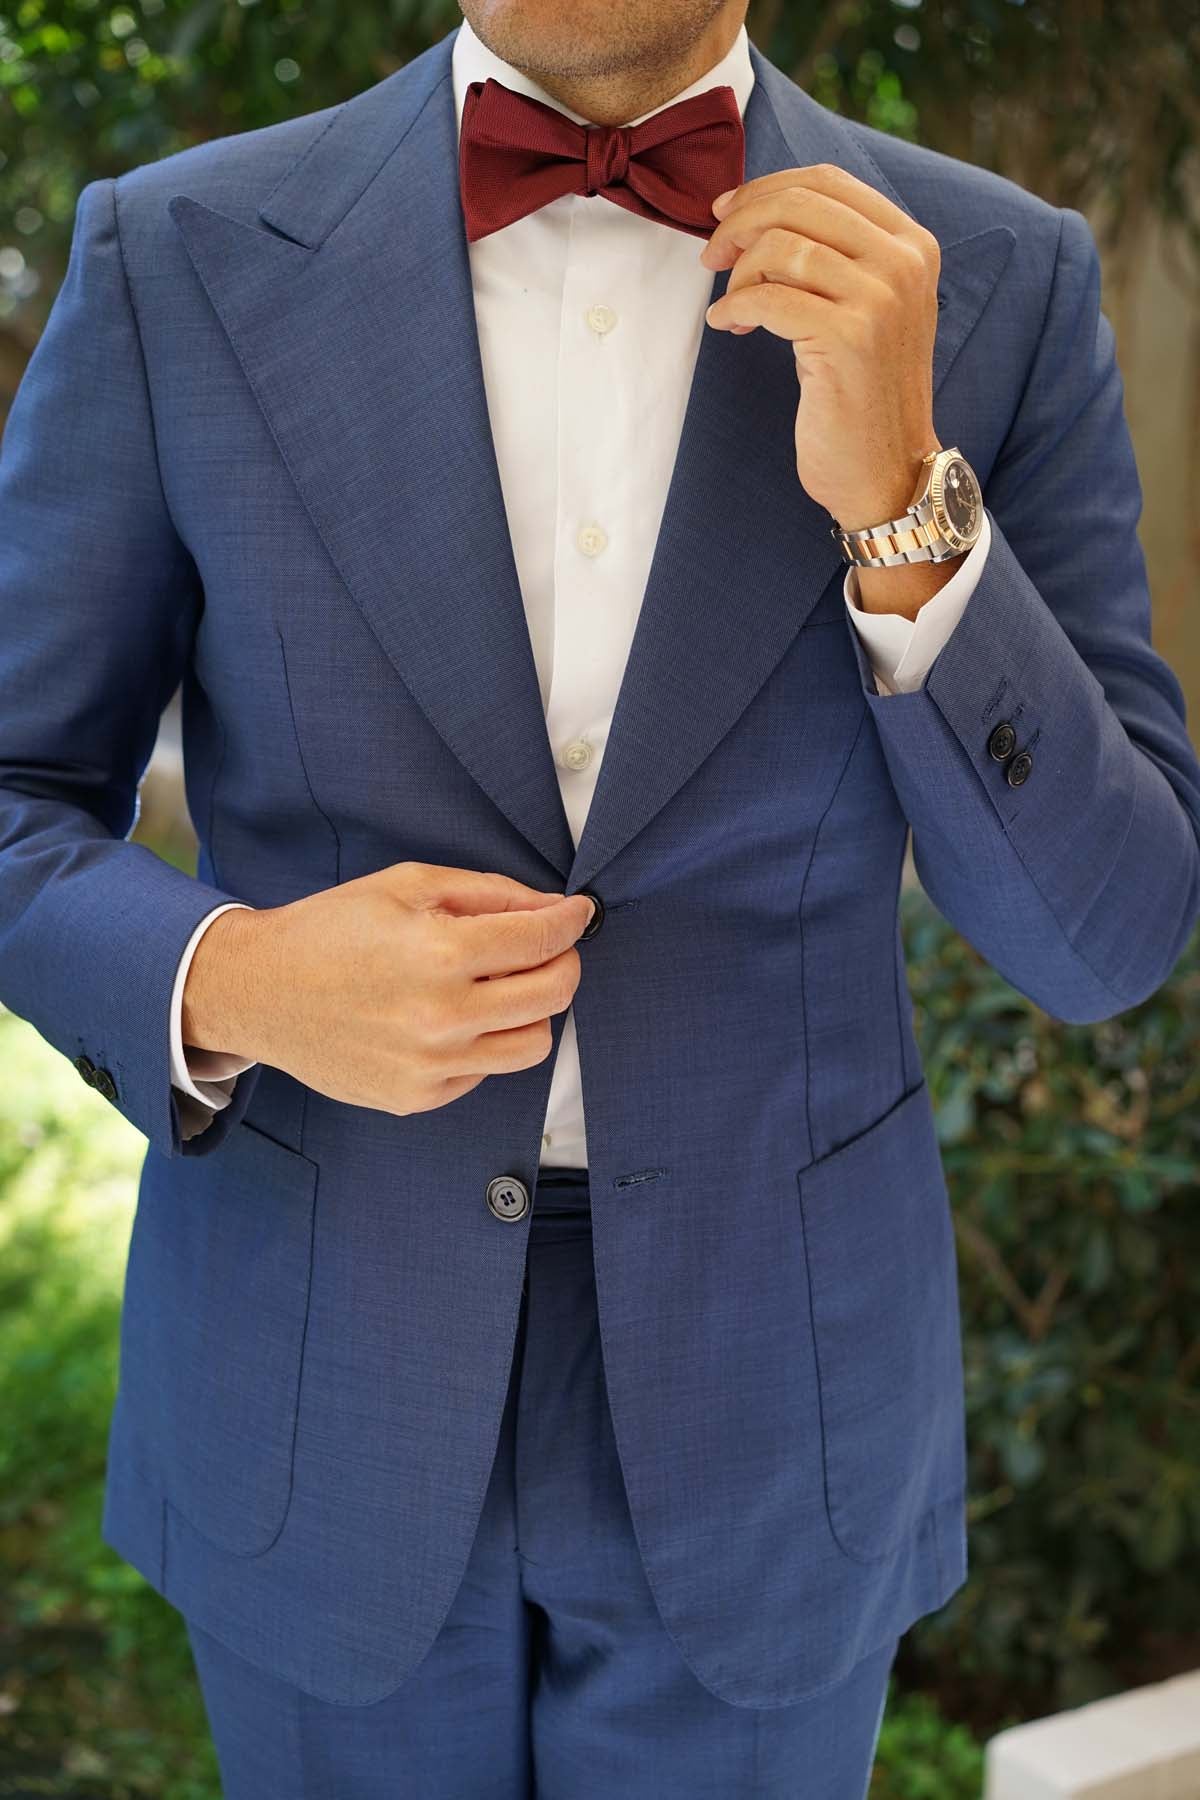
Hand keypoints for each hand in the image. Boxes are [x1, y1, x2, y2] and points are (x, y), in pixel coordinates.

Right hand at [180, 863, 595, 1117]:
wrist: (259, 991)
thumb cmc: (330, 929)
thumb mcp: (408, 885)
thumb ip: (487, 892)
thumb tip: (550, 907)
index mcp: (440, 954)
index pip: (542, 940)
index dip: (571, 920)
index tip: (578, 913)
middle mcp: (441, 1017)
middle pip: (553, 994)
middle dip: (564, 961)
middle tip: (549, 947)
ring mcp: (431, 1065)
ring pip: (534, 1044)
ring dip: (532, 1010)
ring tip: (502, 986)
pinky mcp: (416, 1097)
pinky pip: (485, 1071)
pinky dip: (483, 1042)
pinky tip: (449, 1017)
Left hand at [699, 164, 942, 530]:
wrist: (888, 470)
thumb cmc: (863, 392)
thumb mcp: (864, 307)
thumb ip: (834, 255)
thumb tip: (756, 211)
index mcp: (912, 244)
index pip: (828, 181)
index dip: (765, 188)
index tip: (726, 213)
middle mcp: (904, 262)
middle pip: (799, 204)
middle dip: (740, 223)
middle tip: (712, 257)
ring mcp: (880, 299)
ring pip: (780, 246)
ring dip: (738, 274)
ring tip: (733, 308)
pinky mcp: (848, 337)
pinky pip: (768, 297)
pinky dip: (735, 306)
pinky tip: (729, 325)